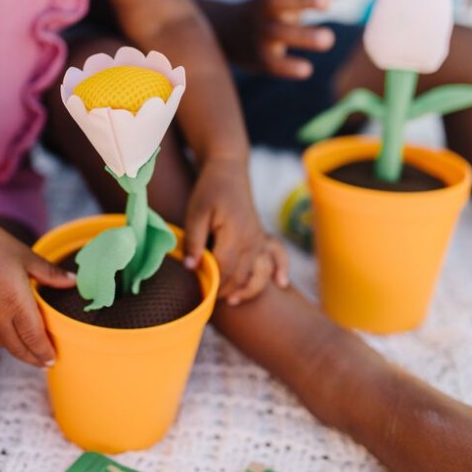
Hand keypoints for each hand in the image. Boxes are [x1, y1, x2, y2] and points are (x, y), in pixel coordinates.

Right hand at [0, 214, 75, 367]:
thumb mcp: (28, 257)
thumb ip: (51, 274)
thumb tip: (73, 281)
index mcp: (16, 303)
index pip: (34, 338)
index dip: (44, 352)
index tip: (53, 360)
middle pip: (18, 348)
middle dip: (34, 358)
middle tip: (46, 364)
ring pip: (3, 343)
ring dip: (18, 351)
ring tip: (31, 353)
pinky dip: (3, 340)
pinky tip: (9, 335)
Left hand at [183, 157, 288, 304]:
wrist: (229, 170)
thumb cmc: (210, 190)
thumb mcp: (196, 212)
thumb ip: (193, 240)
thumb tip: (191, 267)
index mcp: (235, 234)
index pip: (225, 269)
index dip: (213, 283)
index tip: (200, 291)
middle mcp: (252, 240)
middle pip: (241, 275)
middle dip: (225, 290)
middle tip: (208, 299)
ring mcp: (260, 238)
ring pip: (258, 272)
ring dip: (248, 289)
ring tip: (233, 301)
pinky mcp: (262, 236)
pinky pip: (276, 256)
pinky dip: (280, 270)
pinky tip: (280, 283)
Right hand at [247, 0, 350, 79]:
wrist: (228, 34)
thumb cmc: (271, 11)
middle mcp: (264, 9)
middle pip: (278, 0)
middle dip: (301, 0)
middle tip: (327, 3)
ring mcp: (261, 34)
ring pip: (279, 33)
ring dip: (303, 36)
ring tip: (328, 40)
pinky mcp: (260, 58)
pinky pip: (273, 62)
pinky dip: (288, 67)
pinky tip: (307, 70)